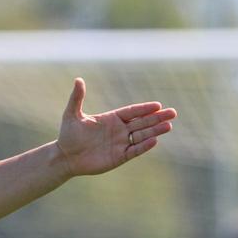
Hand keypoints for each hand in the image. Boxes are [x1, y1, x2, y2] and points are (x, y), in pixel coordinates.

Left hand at [56, 78, 175, 177]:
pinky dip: (144, 146)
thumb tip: (78, 80)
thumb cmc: (68, 135)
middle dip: (157, 118)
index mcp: (111, 119)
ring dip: (155, 131)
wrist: (65, 157)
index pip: (132, 112)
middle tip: (173, 113)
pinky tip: (154, 141)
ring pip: (141, 136)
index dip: (144, 109)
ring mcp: (120, 144)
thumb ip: (77, 98)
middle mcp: (119, 130)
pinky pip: (134, 151)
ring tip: (168, 126)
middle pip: (142, 122)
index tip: (158, 105)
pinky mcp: (118, 157)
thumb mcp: (71, 114)